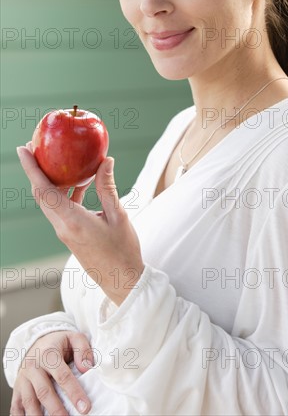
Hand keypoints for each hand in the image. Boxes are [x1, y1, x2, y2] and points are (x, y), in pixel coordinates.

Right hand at [10, 330, 93, 415]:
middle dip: (57, 410)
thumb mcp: (73, 338)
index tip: (85, 407)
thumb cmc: (59, 344)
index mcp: (49, 354)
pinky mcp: (17, 389)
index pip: (62, 375)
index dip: (74, 392)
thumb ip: (83, 350)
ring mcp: (23, 379)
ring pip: (29, 402)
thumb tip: (87, 368)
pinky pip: (16, 406)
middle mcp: (33, 367)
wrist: (36, 343)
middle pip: (44, 392)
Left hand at [17, 144, 144, 305]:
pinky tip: (81, 184)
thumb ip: (108, 187)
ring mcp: (65, 232)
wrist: (122, 280)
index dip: (31, 168)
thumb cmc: (122, 250)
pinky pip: (61, 209)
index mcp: (72, 221)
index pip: (43, 190)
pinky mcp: (70, 235)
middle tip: (36, 148)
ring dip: (50, 182)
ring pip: (50, 202)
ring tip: (58, 162)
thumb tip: (106, 161)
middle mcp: (63, 227)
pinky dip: (65, 193)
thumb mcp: (117, 215)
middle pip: (41, 194)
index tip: (23, 149)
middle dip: (35, 170)